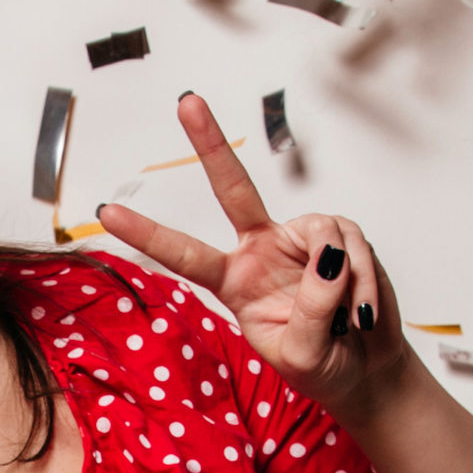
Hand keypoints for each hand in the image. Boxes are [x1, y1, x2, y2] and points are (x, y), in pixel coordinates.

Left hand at [95, 92, 408, 420]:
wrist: (365, 371)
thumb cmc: (323, 365)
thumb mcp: (302, 353)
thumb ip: (309, 310)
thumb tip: (329, 257)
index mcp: (234, 282)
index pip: (186, 255)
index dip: (148, 234)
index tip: (107, 212)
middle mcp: (261, 250)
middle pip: (233, 190)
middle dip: (210, 144)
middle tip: (187, 101)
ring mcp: (302, 240)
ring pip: (322, 237)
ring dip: (341, 287)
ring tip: (345, 323)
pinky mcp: (343, 238)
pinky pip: (353, 248)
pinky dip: (364, 285)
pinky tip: (362, 314)